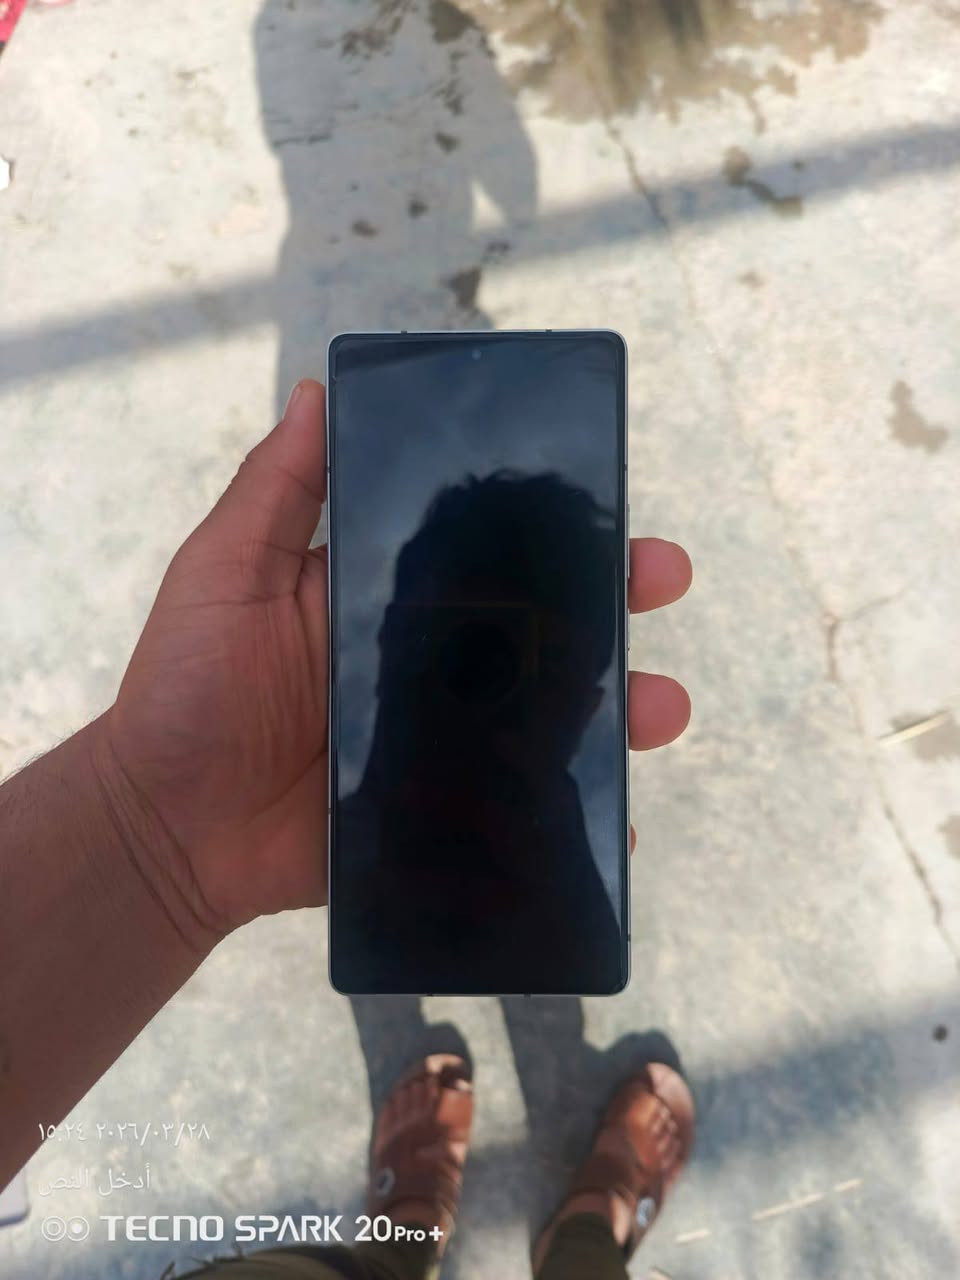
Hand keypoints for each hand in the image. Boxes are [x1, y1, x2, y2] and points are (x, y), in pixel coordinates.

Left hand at [99, 380, 691, 941]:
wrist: (165, 828)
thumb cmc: (186, 690)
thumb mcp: (222, 573)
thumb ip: (275, 491)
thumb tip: (317, 388)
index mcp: (386, 598)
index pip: (483, 551)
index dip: (545, 526)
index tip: (605, 498)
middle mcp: (428, 664)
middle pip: (537, 628)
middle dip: (610, 603)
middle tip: (658, 582)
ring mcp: (442, 743)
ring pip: (549, 718)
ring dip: (618, 709)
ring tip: (660, 709)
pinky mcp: (440, 814)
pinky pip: (522, 812)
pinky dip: (576, 813)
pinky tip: (619, 811)